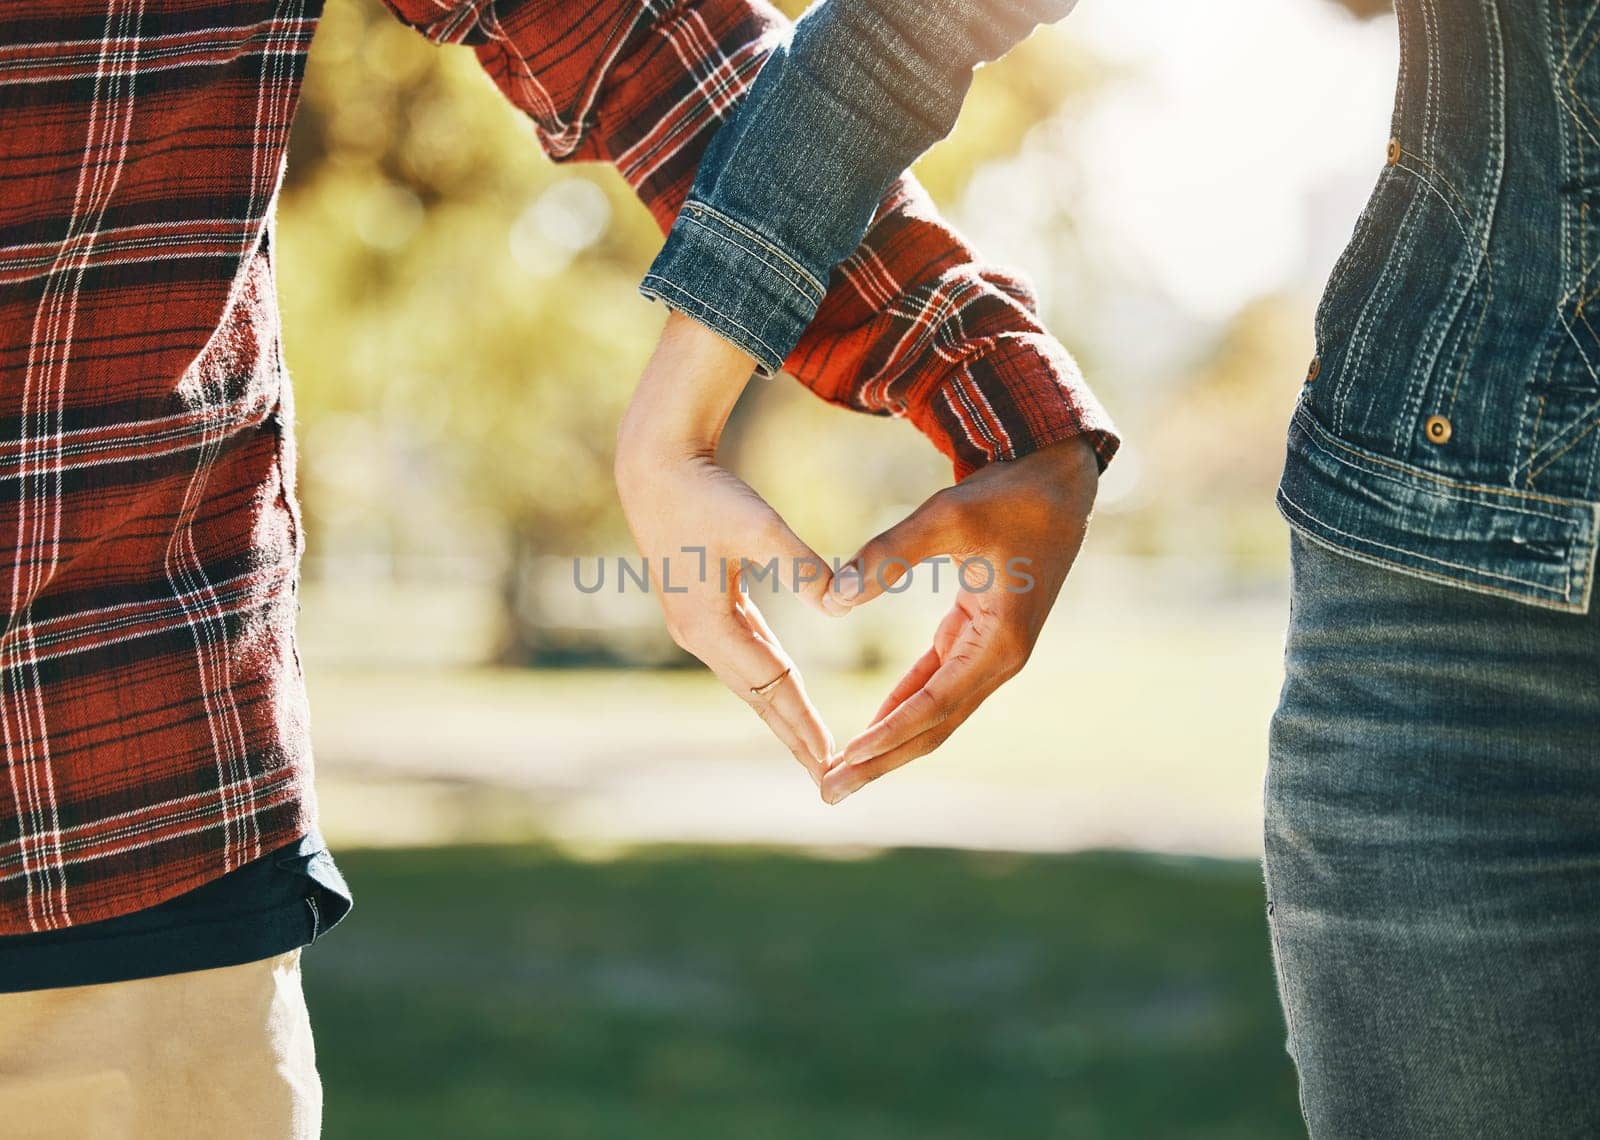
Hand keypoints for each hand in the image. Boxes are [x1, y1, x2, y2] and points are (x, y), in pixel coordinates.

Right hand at [616, 312, 835, 784]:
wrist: (656, 465)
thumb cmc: (708, 490)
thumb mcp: (760, 525)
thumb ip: (803, 564)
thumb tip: (842, 602)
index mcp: (710, 625)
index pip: (770, 687)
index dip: (802, 724)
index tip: (831, 760)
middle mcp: (698, 636)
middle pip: (758, 698)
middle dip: (793, 737)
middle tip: (830, 781)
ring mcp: (696, 627)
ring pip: (750, 683)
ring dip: (782, 715)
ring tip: (813, 749)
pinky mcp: (701, 612)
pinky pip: (744, 659)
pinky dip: (770, 683)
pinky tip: (788, 697)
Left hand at [819, 438, 1098, 803]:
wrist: (1056, 481)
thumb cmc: (1007, 496)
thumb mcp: (947, 517)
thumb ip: (889, 555)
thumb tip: (832, 599)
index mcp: (1001, 642)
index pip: (934, 703)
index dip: (888, 735)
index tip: (846, 758)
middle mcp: (1000, 659)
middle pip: (934, 726)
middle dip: (882, 762)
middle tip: (830, 793)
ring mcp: (991, 652)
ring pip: (935, 712)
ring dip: (889, 744)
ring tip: (843, 773)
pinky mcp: (979, 637)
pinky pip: (936, 685)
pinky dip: (903, 707)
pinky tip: (872, 730)